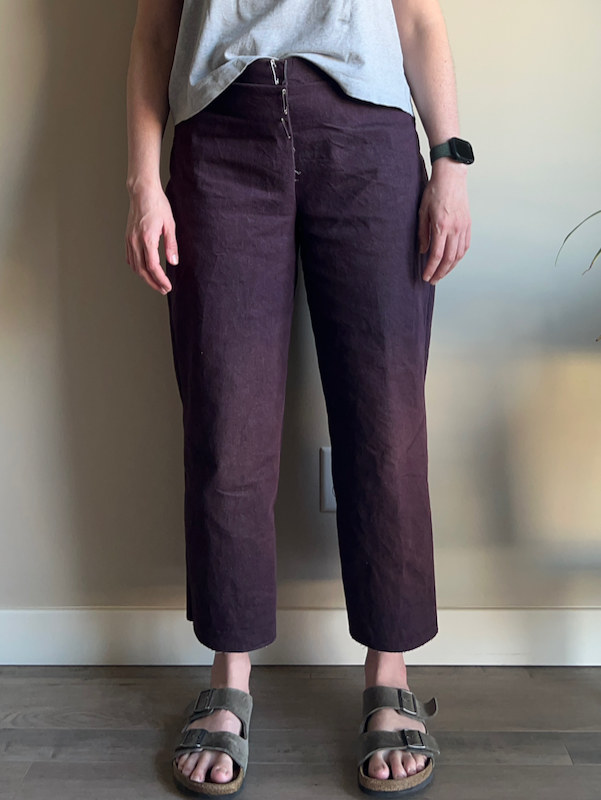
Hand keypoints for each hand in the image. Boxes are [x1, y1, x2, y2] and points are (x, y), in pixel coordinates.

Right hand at [125, 181, 178, 293]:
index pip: (153, 266)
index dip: (160, 279)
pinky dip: (137, 268)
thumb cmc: (157, 205)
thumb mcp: (170, 225)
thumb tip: (173, 262)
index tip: (168, 286)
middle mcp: (135, 240)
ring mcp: (129, 239)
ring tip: (156, 283)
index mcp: (147, 238)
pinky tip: (144, 271)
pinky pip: (130, 258)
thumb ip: (171, 245)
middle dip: (153, 283)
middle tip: (163, 289)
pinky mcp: (128, 237)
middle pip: (142, 270)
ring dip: (145, 277)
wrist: (142, 192)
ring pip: (135, 266)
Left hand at [418, 159, 470, 283]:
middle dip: (440, 273)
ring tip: (441, 274)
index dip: (431, 269)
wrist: (452, 176)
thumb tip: (422, 251)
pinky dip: (459, 257)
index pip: (437, 255)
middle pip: (449, 258)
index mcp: (441, 225)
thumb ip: (422, 233)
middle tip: (432, 280)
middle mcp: (455, 228)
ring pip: (459, 254)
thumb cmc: (435, 191)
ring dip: (450, 267)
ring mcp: (463, 226)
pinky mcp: (468, 224)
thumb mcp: (422, 211)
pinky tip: (452, 262)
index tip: (425, 277)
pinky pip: (465, 246)